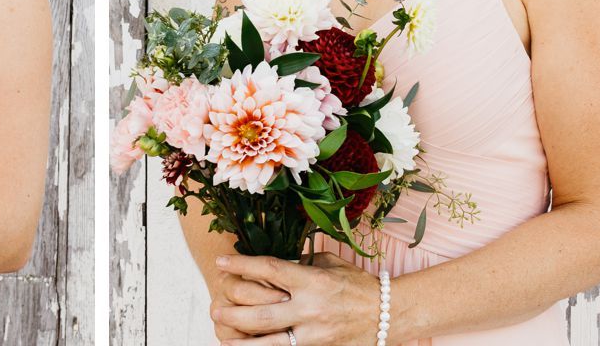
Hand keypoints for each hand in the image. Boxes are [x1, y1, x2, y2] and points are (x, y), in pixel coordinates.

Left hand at [211, 250, 384, 344]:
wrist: (385, 315)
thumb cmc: (356, 285)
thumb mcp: (329, 265)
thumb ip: (301, 266)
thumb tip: (275, 266)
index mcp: (311, 280)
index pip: (269, 269)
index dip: (241, 265)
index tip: (221, 262)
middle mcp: (309, 309)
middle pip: (260, 312)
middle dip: (233, 311)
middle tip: (214, 306)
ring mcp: (312, 335)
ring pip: (268, 343)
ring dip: (241, 341)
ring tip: (221, 334)